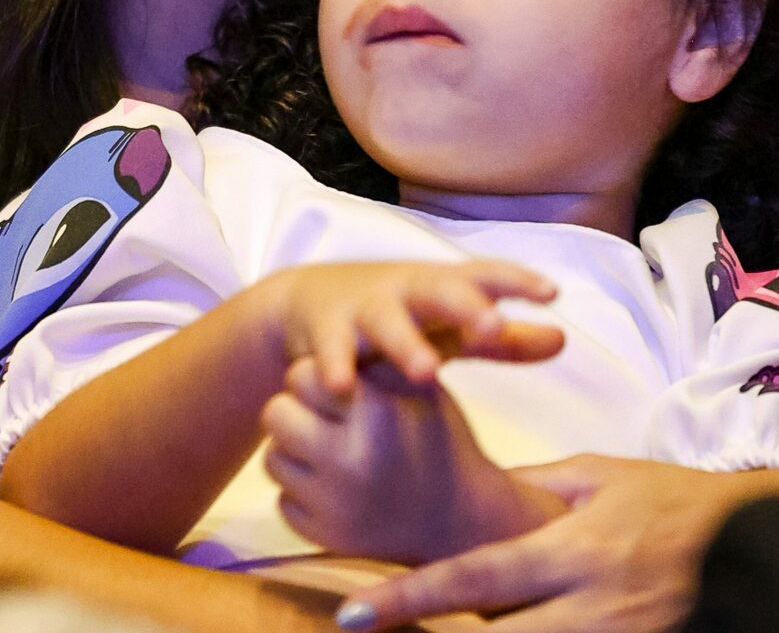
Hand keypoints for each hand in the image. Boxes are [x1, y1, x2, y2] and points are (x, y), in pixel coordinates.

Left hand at [264, 356, 554, 563]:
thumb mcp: (416, 385)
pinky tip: (336, 487)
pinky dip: (303, 492)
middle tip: (323, 416)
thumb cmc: (435, 436)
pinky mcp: (326, 537)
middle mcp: (351, 459)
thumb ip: (372, 358)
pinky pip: (284, 501)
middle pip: (275, 413)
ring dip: (296, 452)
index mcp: (375, 413)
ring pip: (273, 458)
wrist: (463, 520)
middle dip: (296, 410)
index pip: (301, 374)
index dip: (317, 376)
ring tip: (332, 449)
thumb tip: (330, 335)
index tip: (337, 385)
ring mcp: (336, 504)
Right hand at [276, 258, 562, 396]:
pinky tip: (342, 389)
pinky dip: (334, 367)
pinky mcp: (325, 331)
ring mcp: (364, 308)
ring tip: (426, 372)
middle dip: (465, 306)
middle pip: (439, 290)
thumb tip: (564, 339)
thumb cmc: (398, 315)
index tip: (551, 291)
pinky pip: (330, 350)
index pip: (484, 276)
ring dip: (405, 344)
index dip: (517, 281)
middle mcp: (406, 291)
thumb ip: (504, 338)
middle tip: (492, 325)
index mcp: (442, 287)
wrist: (305, 302)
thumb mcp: (449, 324)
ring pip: (386, 321)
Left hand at [335, 454, 778, 632]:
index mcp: (571, 553)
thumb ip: (530, 491)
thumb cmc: (663, 500)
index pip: (475, 580)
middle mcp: (587, 609)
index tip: (354, 613)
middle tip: (364, 632)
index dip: (411, 600)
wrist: (740, 545)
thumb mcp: (594, 477)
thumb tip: (471, 494)